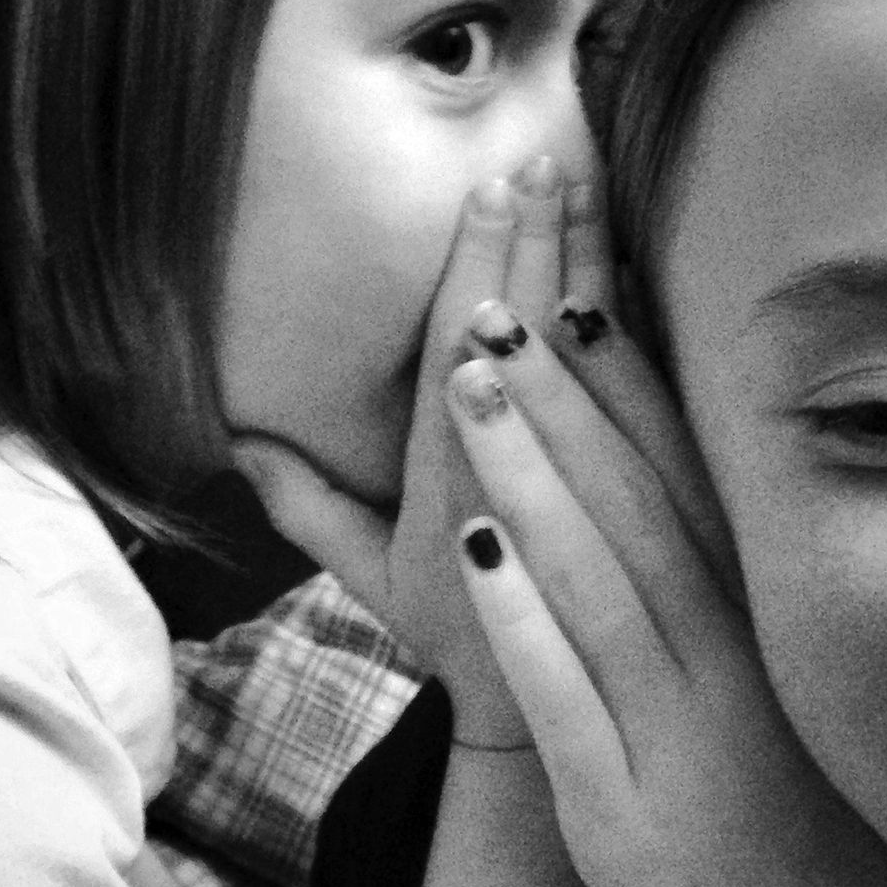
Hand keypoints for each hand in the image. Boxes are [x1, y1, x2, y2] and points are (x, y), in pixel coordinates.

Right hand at [232, 157, 592, 746]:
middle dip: (532, 242)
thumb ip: (309, 506)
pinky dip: (635, 342)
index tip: (489, 189)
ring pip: (581, 362)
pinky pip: (639, 411)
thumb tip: (247, 440)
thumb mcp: (366, 577)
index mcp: (441, 477)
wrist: (542, 729)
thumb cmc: (453, 639)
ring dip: (584, 268)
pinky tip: (638, 278)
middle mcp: (505, 472)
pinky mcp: (634, 506)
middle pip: (521, 338)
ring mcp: (572, 488)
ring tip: (586, 187)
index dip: (475, 267)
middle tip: (541, 158)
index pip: (457, 351)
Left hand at [439, 297, 886, 886]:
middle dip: (569, 402)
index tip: (588, 298)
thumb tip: (697, 507)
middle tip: (503, 308)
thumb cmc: (833, 844)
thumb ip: (761, 611)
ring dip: (531, 475)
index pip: (702, 486)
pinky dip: (520, 618)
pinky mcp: (627, 820)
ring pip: (601, 581)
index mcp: (782, 637)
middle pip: (643, 509)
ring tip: (472, 387)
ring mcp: (684, 742)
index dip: (639, 389)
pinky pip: (568, 699)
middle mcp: (740, 671)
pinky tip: (472, 543)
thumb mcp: (815, 706)